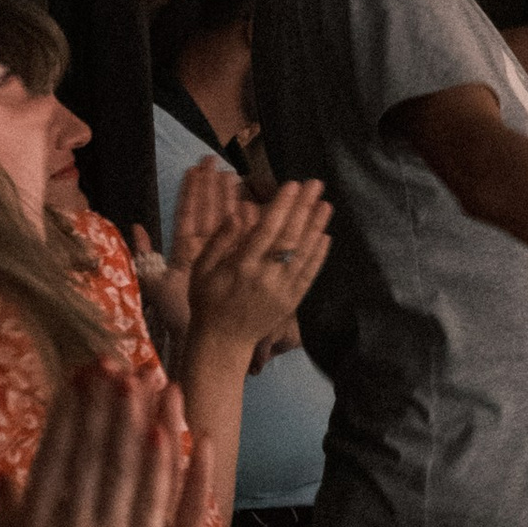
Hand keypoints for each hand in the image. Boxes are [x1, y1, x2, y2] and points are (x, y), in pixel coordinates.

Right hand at [0, 367, 188, 526]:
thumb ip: (2, 523)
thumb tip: (6, 475)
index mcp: (30, 526)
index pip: (52, 454)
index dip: (68, 413)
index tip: (79, 380)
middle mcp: (68, 525)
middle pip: (89, 450)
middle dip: (102, 402)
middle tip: (113, 361)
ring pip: (123, 467)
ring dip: (133, 419)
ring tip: (142, 380)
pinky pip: (151, 503)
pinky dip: (158, 465)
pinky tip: (165, 431)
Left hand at [141, 159, 254, 340]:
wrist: (199, 338)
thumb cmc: (174, 314)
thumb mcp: (155, 282)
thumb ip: (145, 255)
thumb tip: (135, 226)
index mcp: (183, 250)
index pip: (188, 213)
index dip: (192, 191)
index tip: (196, 168)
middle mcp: (203, 249)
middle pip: (209, 211)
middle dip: (212, 186)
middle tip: (216, 161)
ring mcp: (222, 256)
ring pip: (227, 222)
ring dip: (230, 199)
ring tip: (234, 174)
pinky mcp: (236, 265)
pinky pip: (243, 240)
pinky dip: (249, 223)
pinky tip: (255, 206)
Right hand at [185, 178, 330, 360]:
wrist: (223, 342)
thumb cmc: (207, 301)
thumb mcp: (202, 270)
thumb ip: (220, 241)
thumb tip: (236, 213)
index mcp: (242, 266)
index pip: (267, 229)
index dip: (281, 206)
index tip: (292, 184)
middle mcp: (265, 276)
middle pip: (290, 237)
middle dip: (303, 208)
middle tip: (316, 184)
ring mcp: (282, 290)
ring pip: (303, 254)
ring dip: (316, 227)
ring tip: (326, 204)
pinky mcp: (292, 301)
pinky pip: (308, 275)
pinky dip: (318, 256)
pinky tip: (325, 236)